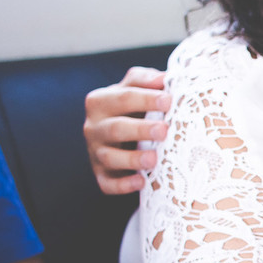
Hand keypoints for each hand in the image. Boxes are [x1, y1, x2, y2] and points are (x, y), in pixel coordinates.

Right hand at [83, 66, 169, 194]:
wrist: (122, 135)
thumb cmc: (134, 107)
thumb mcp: (136, 88)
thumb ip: (147, 80)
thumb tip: (165, 77)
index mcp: (100, 101)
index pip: (123, 97)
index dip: (147, 98)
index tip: (169, 101)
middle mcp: (93, 126)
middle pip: (115, 128)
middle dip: (140, 129)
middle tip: (164, 130)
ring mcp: (95, 152)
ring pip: (109, 157)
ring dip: (132, 159)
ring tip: (154, 159)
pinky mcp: (101, 175)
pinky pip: (107, 183)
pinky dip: (123, 185)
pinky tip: (141, 182)